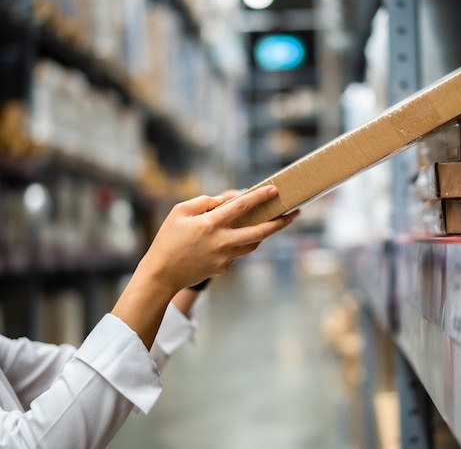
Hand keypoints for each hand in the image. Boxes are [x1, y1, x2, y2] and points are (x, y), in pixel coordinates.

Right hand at [136, 185, 296, 295]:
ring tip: (274, 223)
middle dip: (280, 223)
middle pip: (260, 232)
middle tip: (295, 214)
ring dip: (265, 234)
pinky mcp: (224, 268)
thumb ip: (205, 202)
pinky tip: (240, 237)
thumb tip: (227, 199)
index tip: (274, 189)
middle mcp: (222, 241)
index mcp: (210, 224)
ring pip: (254, 244)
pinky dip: (241, 243)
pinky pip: (238, 252)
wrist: (162, 275)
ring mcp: (225, 257)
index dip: (259, 197)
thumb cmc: (168, 239)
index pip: (241, 206)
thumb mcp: (180, 212)